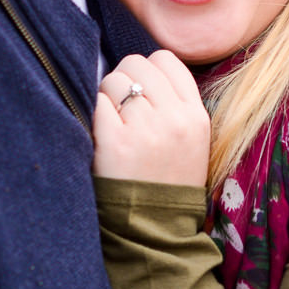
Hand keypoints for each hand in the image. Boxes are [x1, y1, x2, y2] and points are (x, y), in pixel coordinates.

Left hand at [93, 50, 210, 186]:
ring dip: (105, 96)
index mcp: (196, 115)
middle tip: (121, 109)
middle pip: (136, 64)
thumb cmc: (167, 181)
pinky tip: (99, 131)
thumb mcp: (191, 140)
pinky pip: (97, 102)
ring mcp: (145, 129)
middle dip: (123, 80)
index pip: (166, 60)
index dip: (147, 71)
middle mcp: (174, 118)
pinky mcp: (116, 142)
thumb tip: (140, 70)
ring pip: (114, 79)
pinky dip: (93, 111)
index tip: (140, 92)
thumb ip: (175, 104)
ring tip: (111, 123)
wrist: (155, 229)